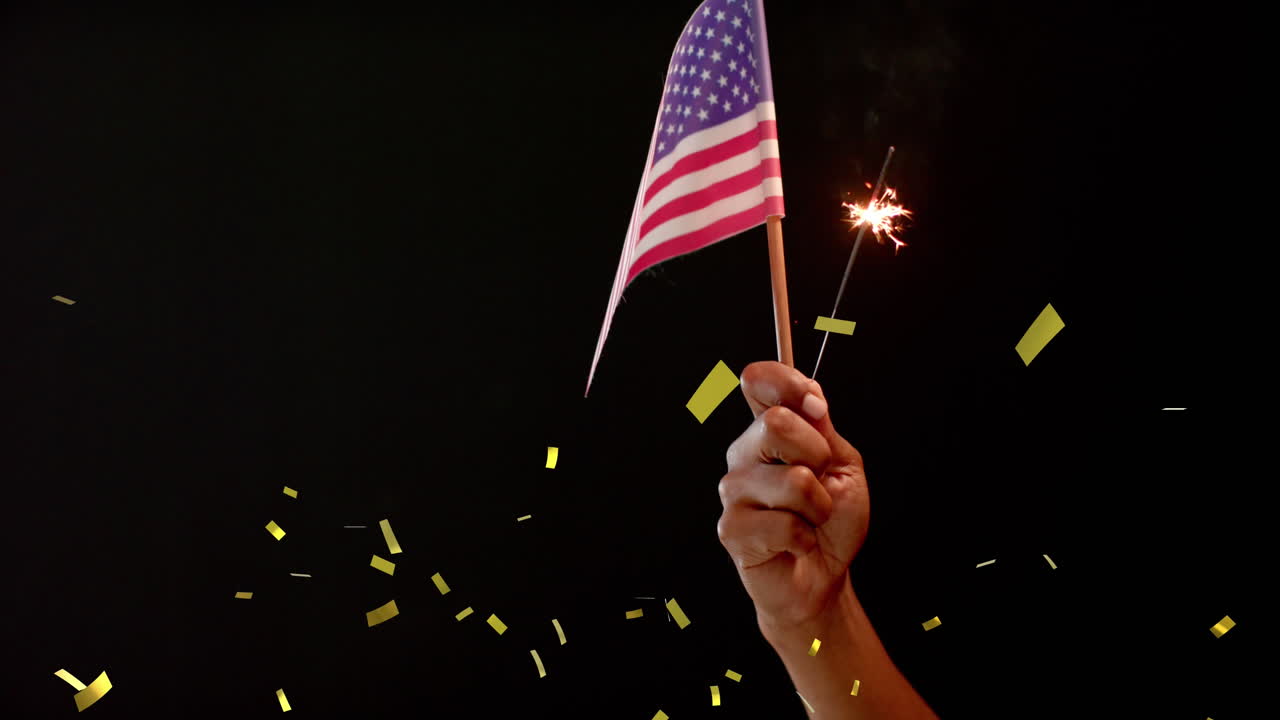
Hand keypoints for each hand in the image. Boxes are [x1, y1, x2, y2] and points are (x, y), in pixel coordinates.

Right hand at [717, 361, 869, 631]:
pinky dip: (804, 537)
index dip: (787, 384)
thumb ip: (822, 427)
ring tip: (810, 520)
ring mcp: (734, 491)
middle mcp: (745, 454)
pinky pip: (783, 524)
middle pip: (776, 424)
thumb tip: (810, 394)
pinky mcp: (731, 529)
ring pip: (790, 480)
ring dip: (818, 507)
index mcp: (768, 431)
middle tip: (820, 482)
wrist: (823, 576)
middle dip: (817, 457)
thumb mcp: (840, 464)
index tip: (816, 408)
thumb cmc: (831, 522)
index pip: (759, 381)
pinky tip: (796, 543)